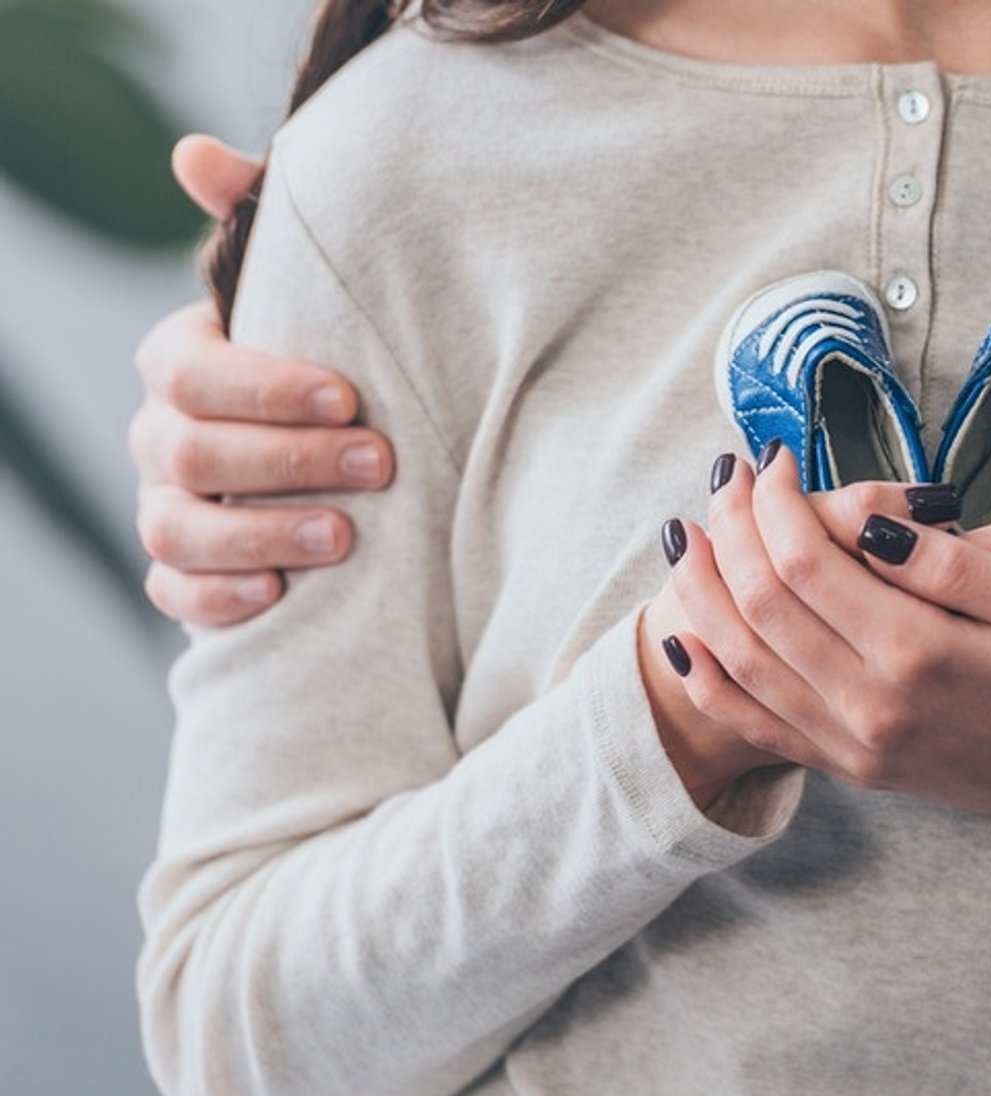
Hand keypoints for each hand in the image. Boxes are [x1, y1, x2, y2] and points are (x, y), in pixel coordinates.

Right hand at [130, 135, 392, 624]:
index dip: (267, 385)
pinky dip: (219, 598)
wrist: (352, 449)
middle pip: (192, 451)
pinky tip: (278, 594)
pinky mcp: (187, 575)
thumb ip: (258, 220)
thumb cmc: (334, 356)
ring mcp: (167, 507)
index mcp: (185, 362)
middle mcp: (163, 435)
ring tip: (343, 535)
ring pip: (176, 528)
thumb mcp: (312, 287)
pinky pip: (174, 595)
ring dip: (259, 532)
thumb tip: (195, 153)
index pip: (194, 369)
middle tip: (379, 463)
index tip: (351, 395)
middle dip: (289, 459)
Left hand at [659, 448, 990, 837]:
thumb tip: (876, 520)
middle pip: (761, 604)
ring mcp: (855, 747)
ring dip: (704, 591)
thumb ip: (957, 563)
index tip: (780, 457)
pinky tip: (684, 637)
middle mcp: (871, 709)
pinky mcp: (851, 768)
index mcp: (920, 657)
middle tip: (730, 475)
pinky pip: (754, 726)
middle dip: (732, 528)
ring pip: (741, 661)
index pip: (808, 562)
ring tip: (688, 532)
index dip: (779, 501)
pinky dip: (709, 680)